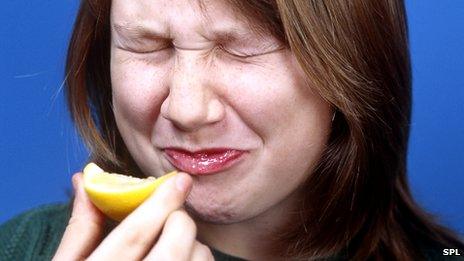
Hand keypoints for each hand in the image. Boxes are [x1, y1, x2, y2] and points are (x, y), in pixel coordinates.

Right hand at [53, 171, 213, 260]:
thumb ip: (82, 228)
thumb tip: (87, 179)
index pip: (134, 234)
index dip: (160, 201)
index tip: (180, 179)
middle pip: (176, 244)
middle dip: (178, 220)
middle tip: (169, 217)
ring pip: (198, 258)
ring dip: (192, 245)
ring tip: (172, 247)